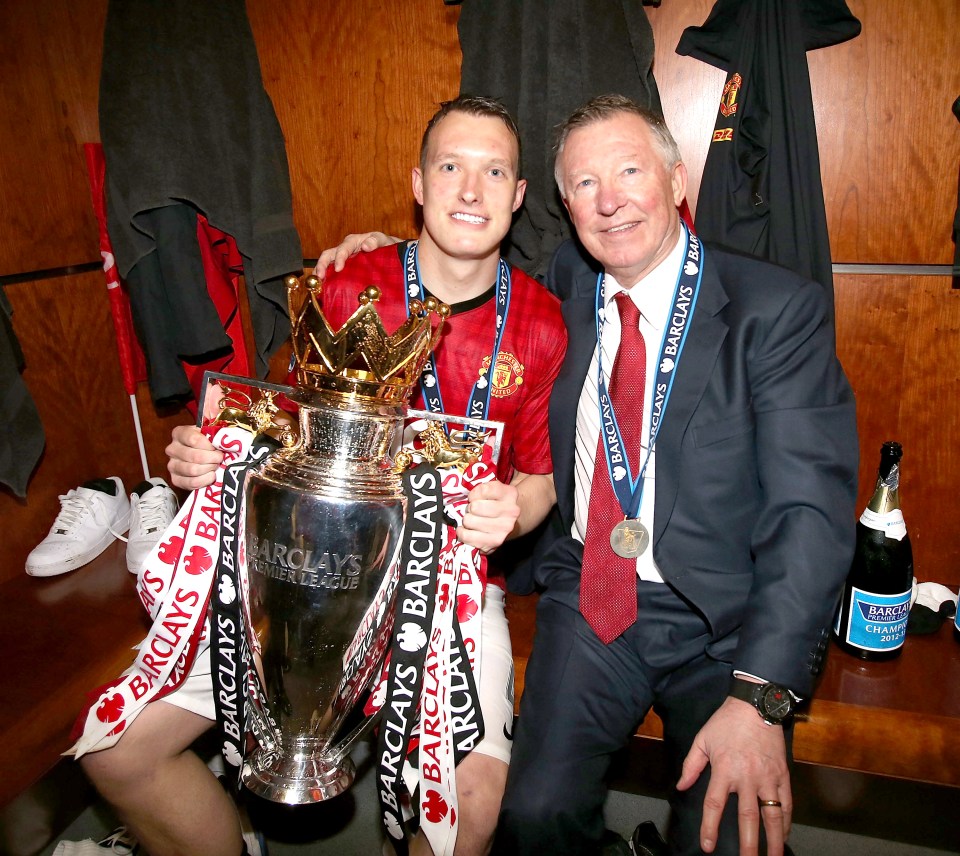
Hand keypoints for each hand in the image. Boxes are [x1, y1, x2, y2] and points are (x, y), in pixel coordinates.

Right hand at [165, 425, 222, 490]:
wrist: (205, 457)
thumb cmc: (210, 442)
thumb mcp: (211, 430)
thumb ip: (215, 427)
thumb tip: (223, 420)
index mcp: (179, 433)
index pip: (193, 439)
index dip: (209, 445)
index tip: (218, 447)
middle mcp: (172, 448)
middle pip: (194, 456)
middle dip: (212, 458)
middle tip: (220, 458)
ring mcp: (172, 465)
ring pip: (193, 470)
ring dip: (209, 469)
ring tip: (216, 466)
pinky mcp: (176, 479)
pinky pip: (190, 483)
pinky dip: (204, 480)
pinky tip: (211, 475)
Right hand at [312, 232, 401, 279]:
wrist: (392, 255)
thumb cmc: (387, 246)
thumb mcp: (384, 241)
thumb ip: (376, 241)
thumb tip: (366, 245)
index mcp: (354, 242)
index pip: (343, 248)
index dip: (339, 257)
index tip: (338, 268)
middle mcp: (345, 250)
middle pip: (328, 255)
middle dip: (322, 265)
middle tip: (319, 277)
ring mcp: (343, 260)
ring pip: (327, 264)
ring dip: (320, 273)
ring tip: (315, 284)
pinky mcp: (344, 270)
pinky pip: (332, 273)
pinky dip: (326, 280)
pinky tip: (323, 290)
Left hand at [456, 479, 520, 553]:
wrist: (509, 522)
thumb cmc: (495, 503)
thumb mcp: (492, 490)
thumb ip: (481, 489)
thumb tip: (464, 500)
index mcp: (510, 493)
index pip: (483, 490)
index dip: (473, 494)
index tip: (474, 498)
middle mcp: (511, 511)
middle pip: (475, 507)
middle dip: (469, 508)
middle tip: (473, 511)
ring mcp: (504, 528)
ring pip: (469, 521)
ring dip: (466, 520)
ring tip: (473, 520)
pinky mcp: (495, 542)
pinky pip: (468, 536)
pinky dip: (462, 533)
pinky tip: (466, 530)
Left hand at [676, 696, 791, 855]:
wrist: (756, 705)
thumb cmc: (726, 722)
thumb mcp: (702, 739)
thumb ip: (691, 765)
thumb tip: (681, 786)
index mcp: (724, 769)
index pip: (715, 805)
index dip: (710, 828)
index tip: (708, 846)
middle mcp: (747, 777)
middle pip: (747, 818)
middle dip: (748, 844)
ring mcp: (768, 778)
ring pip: (772, 816)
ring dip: (772, 840)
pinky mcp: (783, 775)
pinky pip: (786, 804)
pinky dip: (785, 822)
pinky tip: (782, 835)